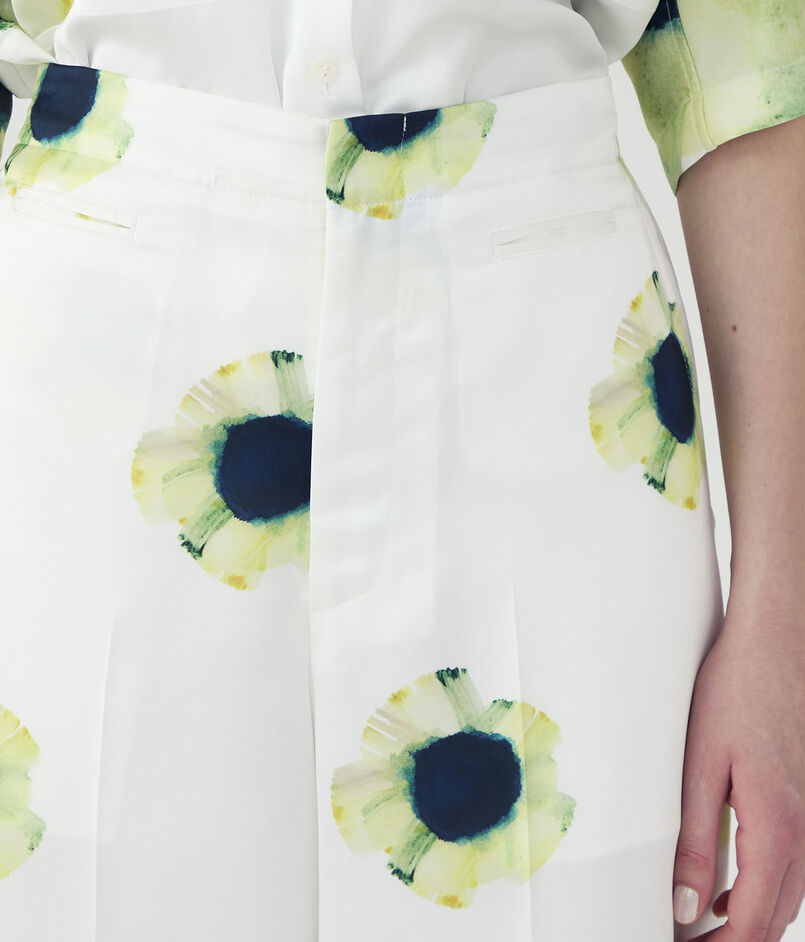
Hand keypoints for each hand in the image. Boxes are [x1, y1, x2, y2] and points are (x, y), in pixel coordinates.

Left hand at [672, 599, 804, 940]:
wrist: (776, 644)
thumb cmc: (735, 693)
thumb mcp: (702, 766)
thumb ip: (697, 840)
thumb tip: (688, 905)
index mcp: (778, 828)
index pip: (755, 922)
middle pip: (775, 918)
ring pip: (786, 895)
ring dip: (748, 920)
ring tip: (702, 926)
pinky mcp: (801, 799)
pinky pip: (789, 865)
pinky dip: (761, 891)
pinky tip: (727, 886)